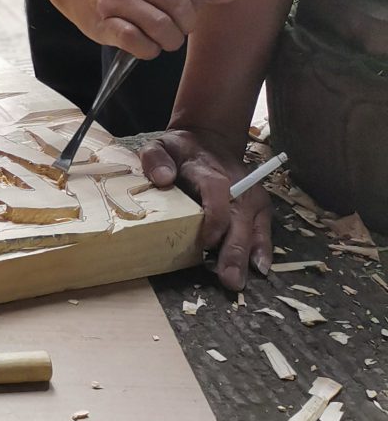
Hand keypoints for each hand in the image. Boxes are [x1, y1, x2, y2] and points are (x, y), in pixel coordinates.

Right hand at [53, 0, 236, 58]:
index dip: (197, 5)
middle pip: (180, 8)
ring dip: (168, 41)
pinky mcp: (102, 21)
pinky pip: (136, 41)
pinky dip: (148, 50)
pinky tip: (144, 45)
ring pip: (160, 26)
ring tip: (161, 39)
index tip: (185, 10)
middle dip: (184, 26)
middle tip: (175, 29)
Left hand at [140, 126, 271, 291]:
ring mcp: (252, 195)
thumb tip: (164, 178)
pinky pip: (264, 228)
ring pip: (254, 227)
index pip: (218, 191)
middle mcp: (238, 183)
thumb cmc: (181, 151)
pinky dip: (263, 248)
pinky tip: (259, 267)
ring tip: (240, 280)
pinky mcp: (259, 205)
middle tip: (229, 278)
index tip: (206, 242)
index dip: (215, 217)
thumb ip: (156, 159)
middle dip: (234, 249)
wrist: (211, 141)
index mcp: (210, 170)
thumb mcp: (161, 146)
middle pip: (239, 217)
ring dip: (248, 254)